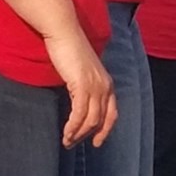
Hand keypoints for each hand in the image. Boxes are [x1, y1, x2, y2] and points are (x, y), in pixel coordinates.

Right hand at [45, 29, 116, 147]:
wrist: (63, 32)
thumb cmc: (68, 47)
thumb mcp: (82, 68)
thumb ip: (85, 82)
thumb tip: (78, 96)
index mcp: (108, 83)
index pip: (112, 114)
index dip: (105, 130)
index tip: (96, 142)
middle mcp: (105, 87)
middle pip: (100, 120)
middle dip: (87, 135)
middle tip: (72, 143)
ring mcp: (95, 87)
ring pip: (91, 120)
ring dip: (78, 134)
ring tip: (66, 141)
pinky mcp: (82, 86)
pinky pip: (79, 113)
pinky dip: (73, 126)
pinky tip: (65, 132)